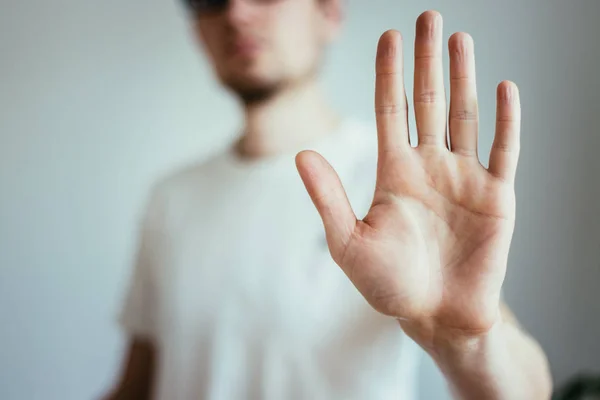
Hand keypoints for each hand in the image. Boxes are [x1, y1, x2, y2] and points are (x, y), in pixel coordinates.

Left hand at [295, 10, 520, 351]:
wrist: (435, 316)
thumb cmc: (389, 284)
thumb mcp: (349, 242)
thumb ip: (328, 197)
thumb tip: (301, 153)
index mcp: (394, 172)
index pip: (391, 110)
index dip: (389, 74)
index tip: (389, 37)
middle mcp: (429, 166)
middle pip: (428, 102)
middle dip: (426, 61)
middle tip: (427, 18)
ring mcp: (465, 178)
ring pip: (464, 115)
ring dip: (463, 77)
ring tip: (459, 39)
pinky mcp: (496, 196)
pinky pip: (504, 150)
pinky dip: (506, 121)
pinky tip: (503, 88)